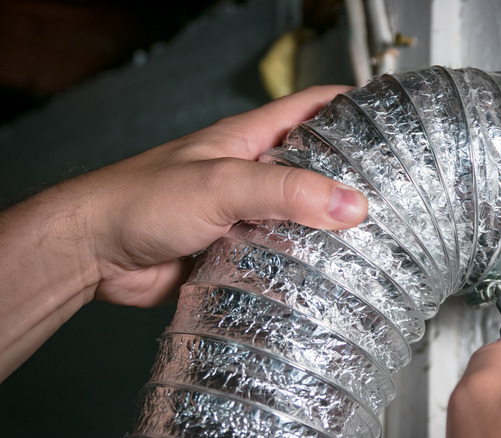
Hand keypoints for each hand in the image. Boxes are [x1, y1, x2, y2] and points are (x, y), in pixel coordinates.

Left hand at [82, 85, 366, 306]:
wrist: (95, 252)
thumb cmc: (142, 199)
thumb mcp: (222, 183)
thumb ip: (285, 191)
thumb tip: (350, 204)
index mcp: (250, 139)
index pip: (312, 107)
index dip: (351, 106)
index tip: (390, 118)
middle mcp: (251, 172)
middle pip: (313, 166)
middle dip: (350, 176)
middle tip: (392, 192)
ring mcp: (244, 212)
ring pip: (299, 214)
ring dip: (327, 226)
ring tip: (372, 238)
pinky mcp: (236, 249)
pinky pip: (280, 252)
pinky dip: (302, 261)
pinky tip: (325, 274)